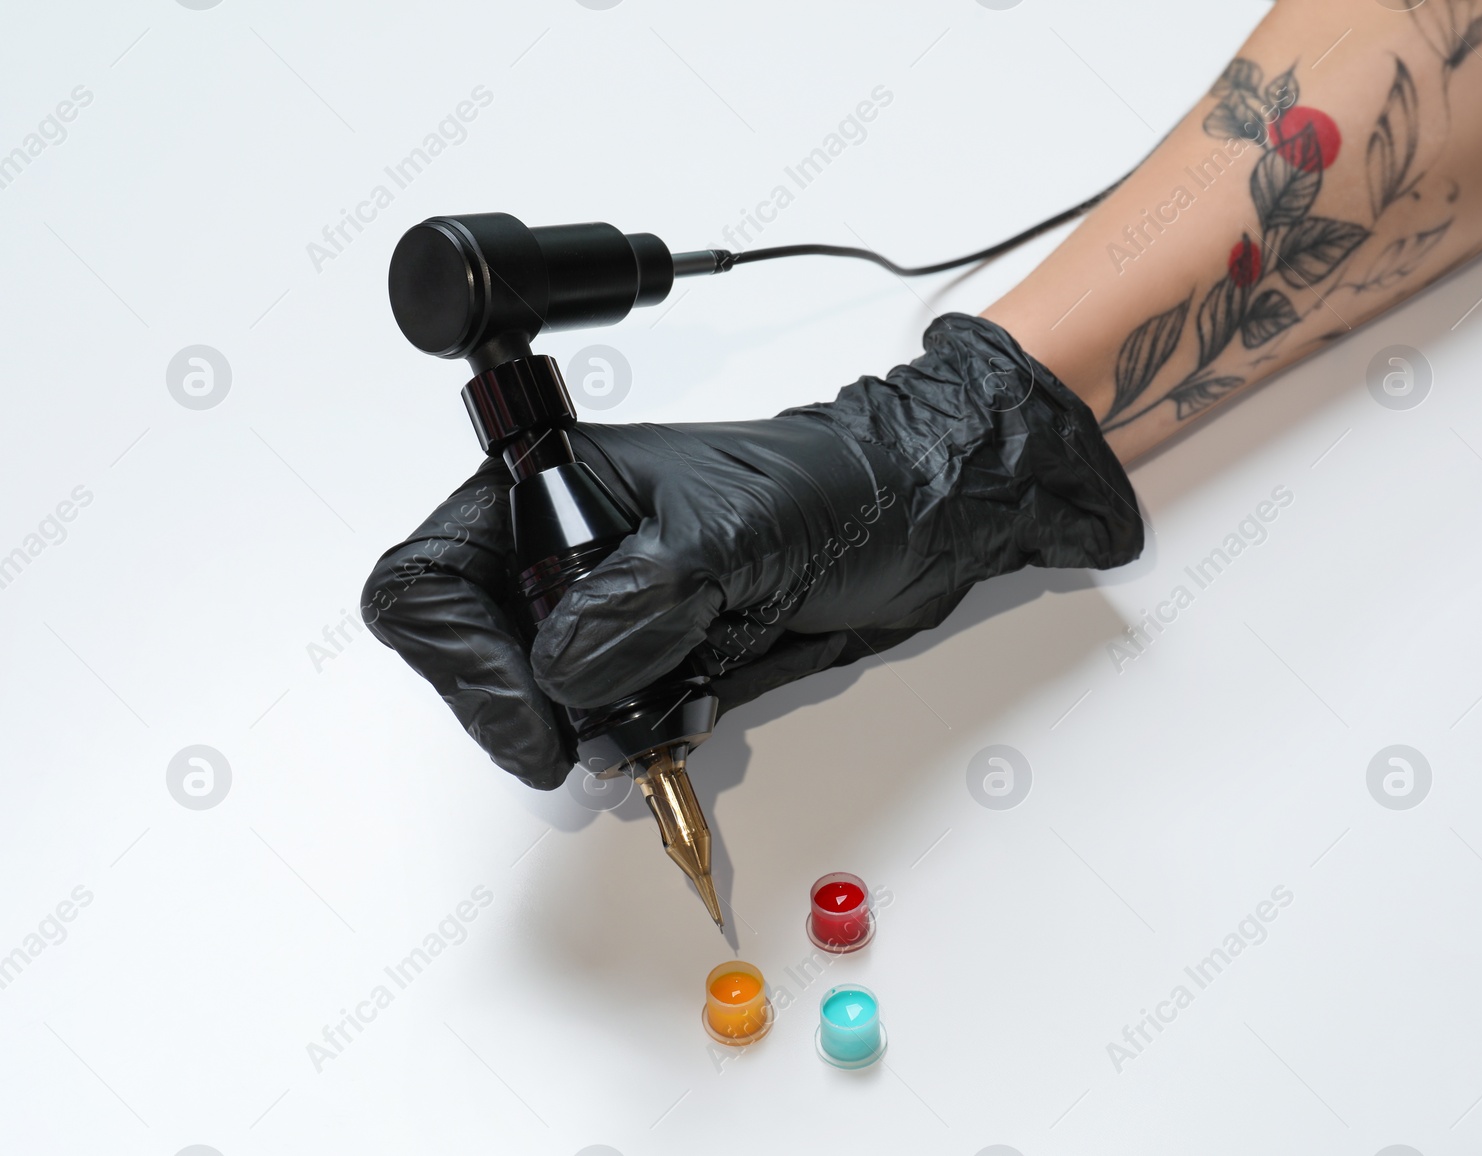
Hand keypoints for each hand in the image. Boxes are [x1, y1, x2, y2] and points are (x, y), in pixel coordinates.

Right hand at [362, 313, 1142, 789]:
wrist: (914, 526)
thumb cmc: (834, 490)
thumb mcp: (734, 533)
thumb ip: (641, 598)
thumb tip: (561, 673)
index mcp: (549, 484)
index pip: (428, 579)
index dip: (459, 659)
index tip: (535, 720)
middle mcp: (557, 549)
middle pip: (465, 652)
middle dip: (519, 707)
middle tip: (591, 740)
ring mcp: (599, 609)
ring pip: (532, 700)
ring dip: (583, 730)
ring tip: (664, 712)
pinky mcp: (642, 657)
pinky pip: (598, 721)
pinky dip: (631, 739)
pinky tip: (687, 713)